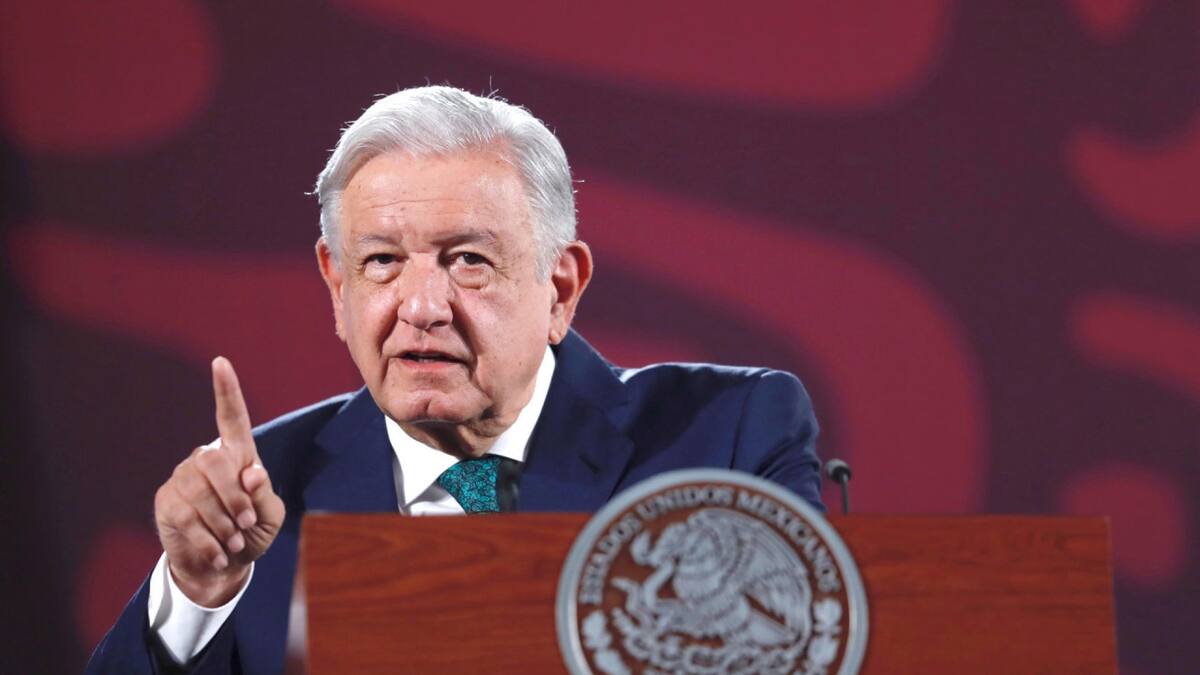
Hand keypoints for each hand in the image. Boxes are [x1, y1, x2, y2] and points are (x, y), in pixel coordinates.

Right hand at [154, 357, 285, 606]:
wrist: (222, 566)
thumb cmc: (252, 534)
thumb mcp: (270, 518)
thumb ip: (265, 496)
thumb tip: (253, 474)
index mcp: (238, 456)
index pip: (232, 418)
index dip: (227, 391)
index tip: (221, 362)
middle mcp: (207, 459)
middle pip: (216, 462)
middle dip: (235, 498)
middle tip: (247, 525)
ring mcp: (183, 478)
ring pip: (200, 492)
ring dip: (223, 523)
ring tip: (235, 542)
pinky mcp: (167, 501)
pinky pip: (187, 517)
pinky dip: (209, 540)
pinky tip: (220, 553)